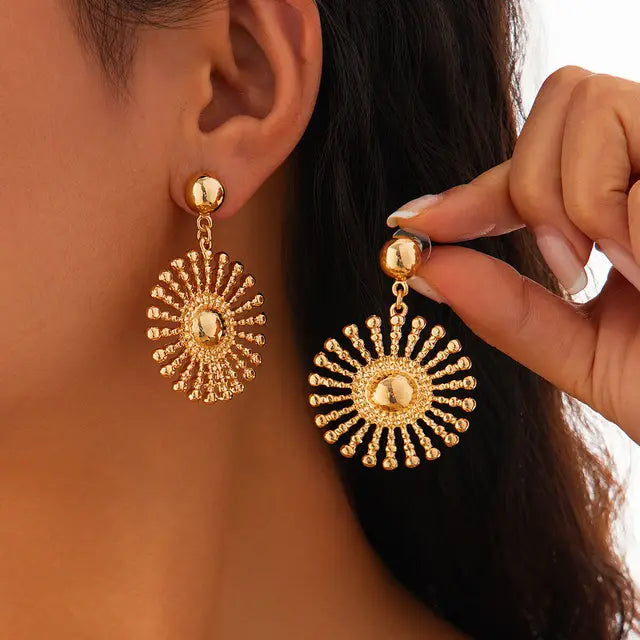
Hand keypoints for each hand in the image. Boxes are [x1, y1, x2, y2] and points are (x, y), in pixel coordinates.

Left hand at [387, 66, 639, 444]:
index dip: (469, 193)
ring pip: (594, 104)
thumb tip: (426, 267)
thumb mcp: (583, 354)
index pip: (532, 168)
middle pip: (562, 101)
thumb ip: (507, 310)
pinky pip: (639, 153)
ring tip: (625, 270)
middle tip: (568, 266)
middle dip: (536, 189)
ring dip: (583, 200)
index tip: (413, 225)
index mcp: (626, 207)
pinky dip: (626, 221)